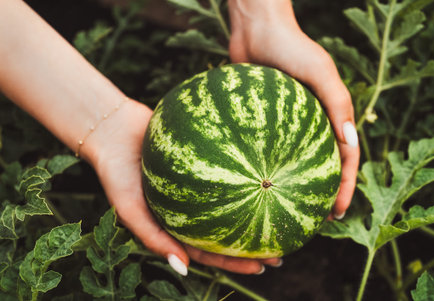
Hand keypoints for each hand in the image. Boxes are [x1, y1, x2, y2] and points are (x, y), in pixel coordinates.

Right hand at [85, 99, 279, 274]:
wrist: (113, 130)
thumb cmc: (117, 173)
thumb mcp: (128, 210)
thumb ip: (153, 238)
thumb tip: (184, 269)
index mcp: (178, 226)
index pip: (211, 250)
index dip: (235, 261)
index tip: (262, 266)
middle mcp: (192, 208)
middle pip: (227, 230)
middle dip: (253, 243)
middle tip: (280, 250)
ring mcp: (199, 185)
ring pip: (232, 202)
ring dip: (255, 211)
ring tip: (282, 216)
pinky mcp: (203, 158)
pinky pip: (227, 169)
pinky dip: (244, 174)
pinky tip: (265, 171)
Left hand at [228, 0, 359, 218]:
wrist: (255, 29)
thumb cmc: (291, 46)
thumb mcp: (320, 72)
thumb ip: (337, 104)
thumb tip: (351, 144)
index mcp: (331, 115)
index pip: (344, 158)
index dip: (344, 186)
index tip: (337, 212)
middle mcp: (310, 123)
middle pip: (321, 165)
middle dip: (322, 194)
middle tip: (316, 220)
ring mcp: (285, 125)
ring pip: (294, 162)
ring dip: (296, 186)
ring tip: (289, 210)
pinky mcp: (262, 122)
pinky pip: (266, 149)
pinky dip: (268, 168)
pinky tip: (256, 185)